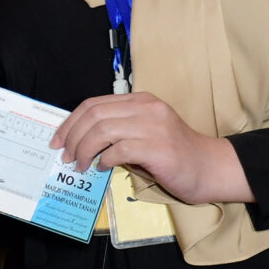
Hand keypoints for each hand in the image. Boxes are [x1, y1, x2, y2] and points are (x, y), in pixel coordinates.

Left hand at [53, 92, 252, 206]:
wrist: (210, 167)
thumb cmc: (174, 154)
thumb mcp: (144, 131)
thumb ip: (118, 129)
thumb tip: (80, 141)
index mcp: (140, 101)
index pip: (93, 104)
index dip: (70, 122)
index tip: (58, 140)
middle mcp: (146, 108)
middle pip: (94, 115)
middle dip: (72, 137)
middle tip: (66, 156)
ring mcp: (153, 126)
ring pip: (102, 131)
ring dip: (84, 150)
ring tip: (82, 165)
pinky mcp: (159, 148)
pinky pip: (119, 149)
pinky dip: (105, 160)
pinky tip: (103, 168)